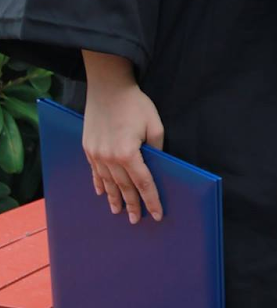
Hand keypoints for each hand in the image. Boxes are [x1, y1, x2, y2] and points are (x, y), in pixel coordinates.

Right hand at [82, 51, 164, 224]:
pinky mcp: (88, 148)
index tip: (156, 214)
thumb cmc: (135, 104)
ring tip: (119, 211)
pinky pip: (95, 172)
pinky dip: (99, 184)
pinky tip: (101, 192)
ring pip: (107, 183)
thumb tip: (156, 162)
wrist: (108, 87)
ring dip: (114, 198)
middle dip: (132, 204)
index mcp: (128, 154)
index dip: (151, 200)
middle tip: (136, 220)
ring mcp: (96, 154)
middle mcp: (110, 158)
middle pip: (124, 187)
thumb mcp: (154, 124)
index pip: (143, 183)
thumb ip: (157, 147)